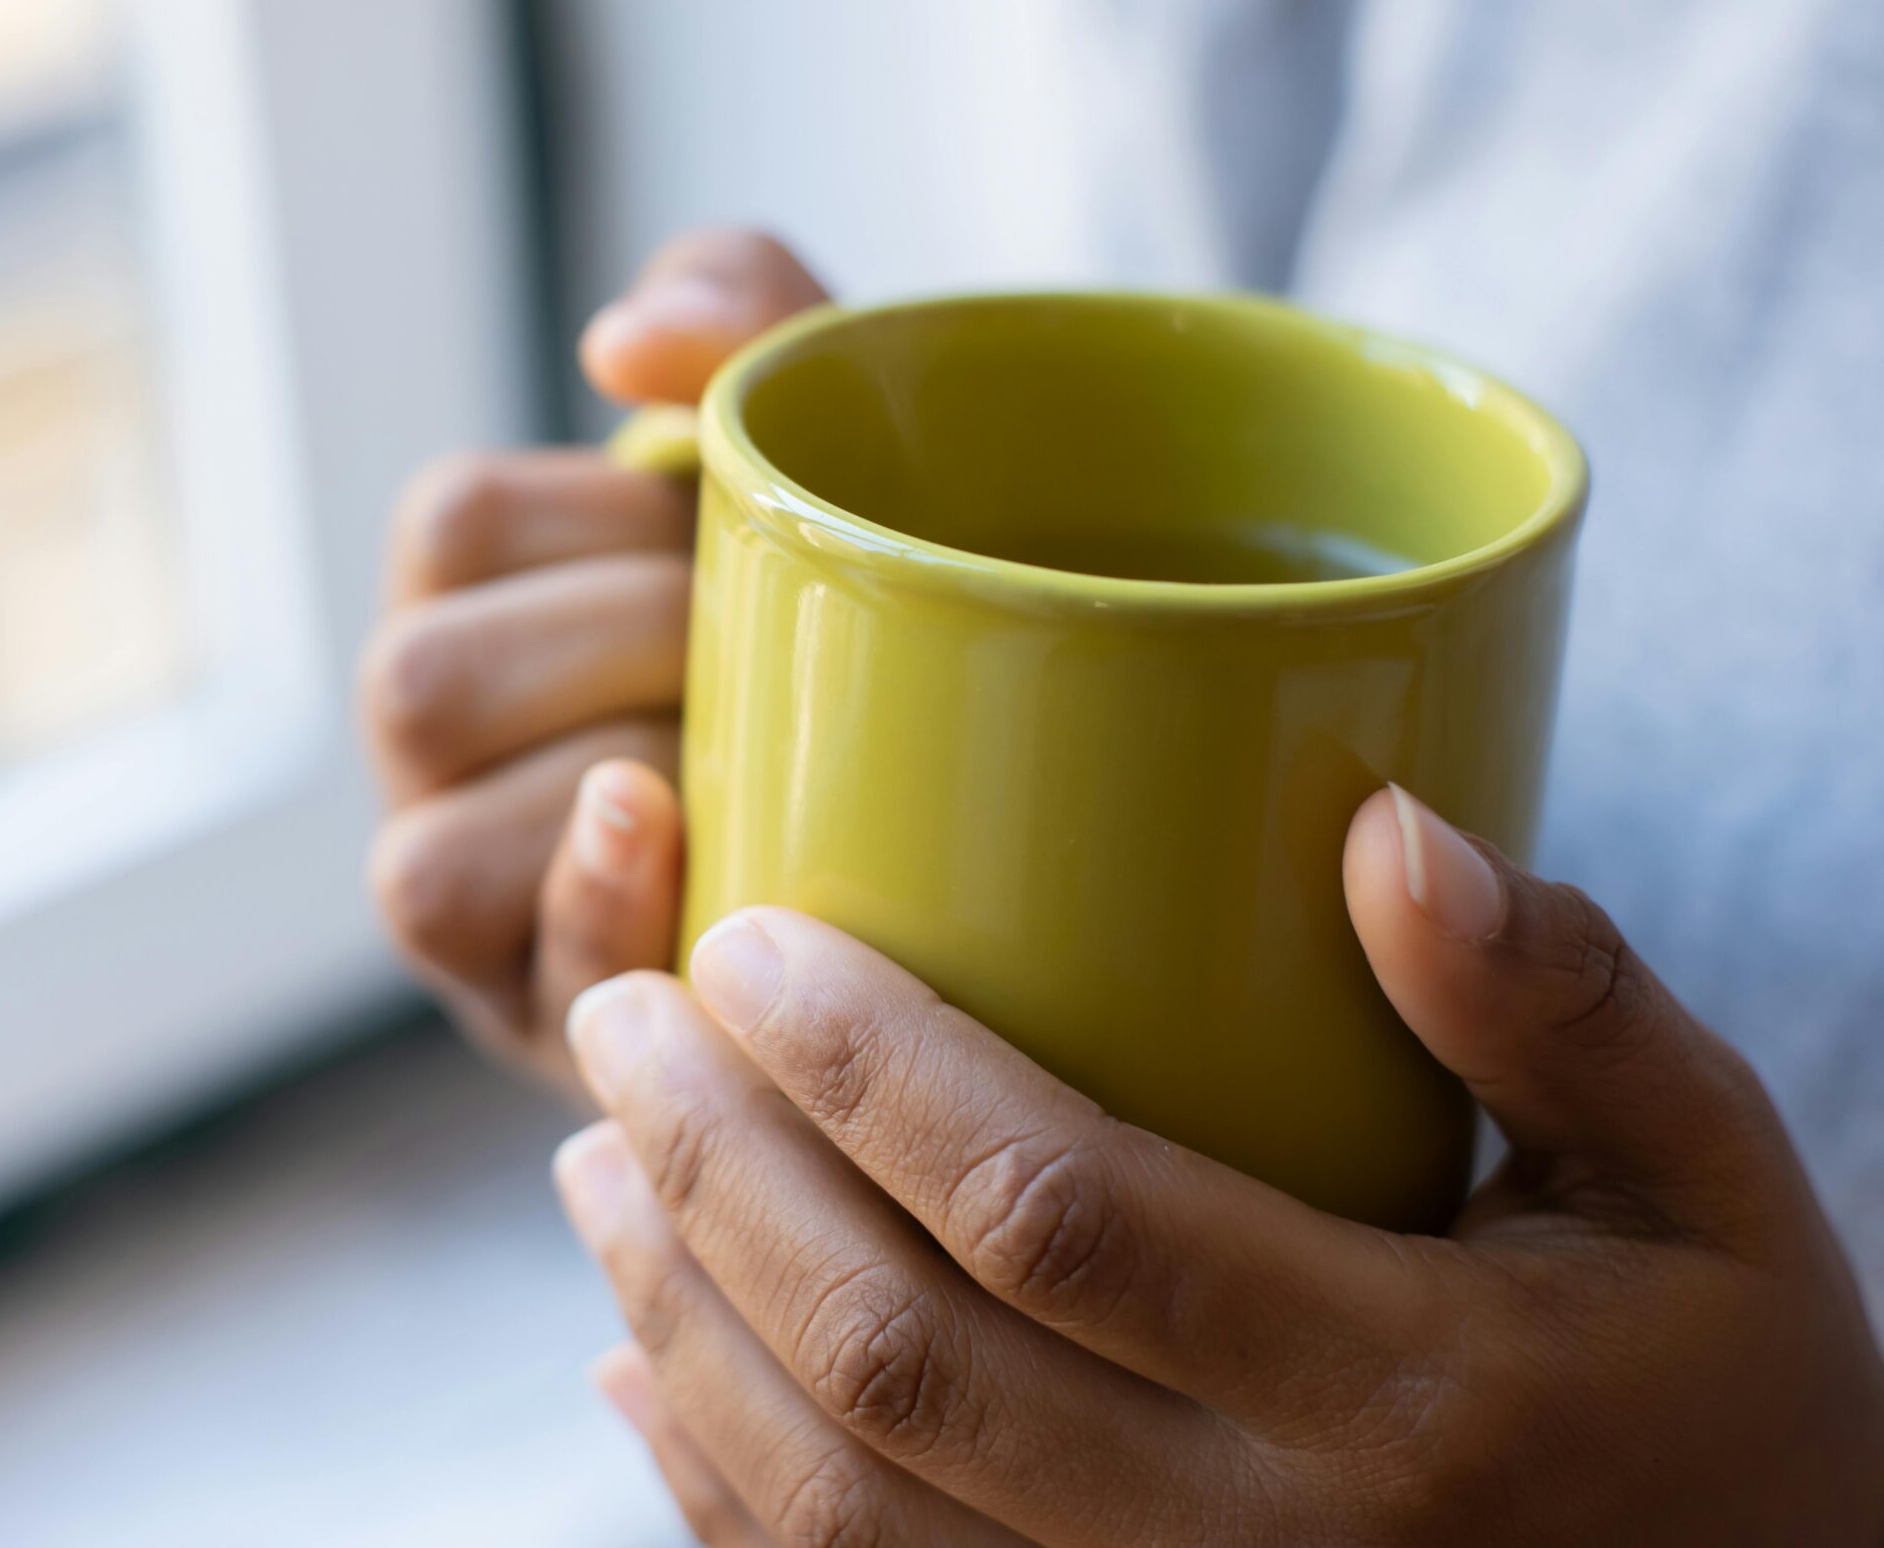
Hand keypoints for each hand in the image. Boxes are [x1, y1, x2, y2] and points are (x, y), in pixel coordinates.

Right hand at [358, 230, 826, 1095]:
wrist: (970, 836)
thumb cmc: (862, 622)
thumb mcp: (834, 441)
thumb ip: (746, 311)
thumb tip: (616, 338)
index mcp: (476, 599)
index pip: (458, 522)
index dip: (608, 526)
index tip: (736, 541)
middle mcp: (434, 755)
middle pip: (422, 685)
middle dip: (629, 656)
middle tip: (764, 657)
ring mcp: (468, 905)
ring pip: (432, 857)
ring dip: (616, 792)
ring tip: (750, 766)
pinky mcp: (536, 1021)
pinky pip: (521, 973)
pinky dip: (607, 906)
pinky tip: (693, 853)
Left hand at [556, 786, 1883, 1544]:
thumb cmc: (1717, 1403)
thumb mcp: (1710, 1191)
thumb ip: (1560, 1007)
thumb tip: (1384, 831)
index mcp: (1401, 1402)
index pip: (1059, 1211)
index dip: (870, 1066)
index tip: (749, 936)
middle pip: (896, 1355)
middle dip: (719, 1165)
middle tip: (624, 1013)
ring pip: (836, 1497)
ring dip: (679, 1308)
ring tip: (594, 1150)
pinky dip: (711, 1484)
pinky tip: (638, 1356)